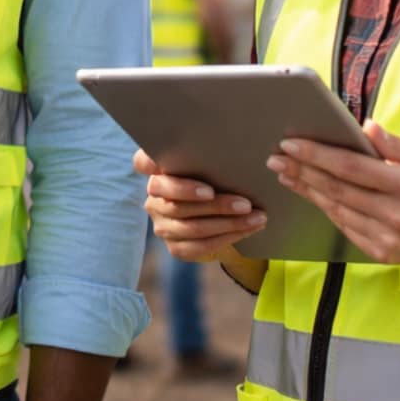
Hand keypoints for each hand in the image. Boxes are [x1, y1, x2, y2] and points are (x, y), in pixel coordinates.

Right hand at [136, 150, 267, 260]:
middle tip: (245, 203)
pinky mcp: (174, 246)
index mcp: (158, 171)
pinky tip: (248, 229)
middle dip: (216, 205)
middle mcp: (154, 198)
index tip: (178, 163)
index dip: (152, 163)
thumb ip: (215, 157)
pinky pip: (199, 246)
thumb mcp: (216, 164)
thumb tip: (246, 154)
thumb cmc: (221, 178)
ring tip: (257, 217)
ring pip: (192, 227)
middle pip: (177, 203)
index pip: (142, 163)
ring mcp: (162, 224)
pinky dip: (227, 237)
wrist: (225, 214)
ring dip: (229, 223)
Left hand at [267, 121, 399, 275]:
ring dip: (308, 191)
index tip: (292, 144)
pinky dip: (327, 209)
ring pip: (337, 210)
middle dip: (302, 172)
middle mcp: (398, 215)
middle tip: (276, 158)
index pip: (353, 167)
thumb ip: (396, 146)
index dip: (318, 155)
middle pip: (338, 190)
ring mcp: (389, 238)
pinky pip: (346, 228)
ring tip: (286, 174)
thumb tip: (366, 127)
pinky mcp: (383, 253)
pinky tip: (312, 194)